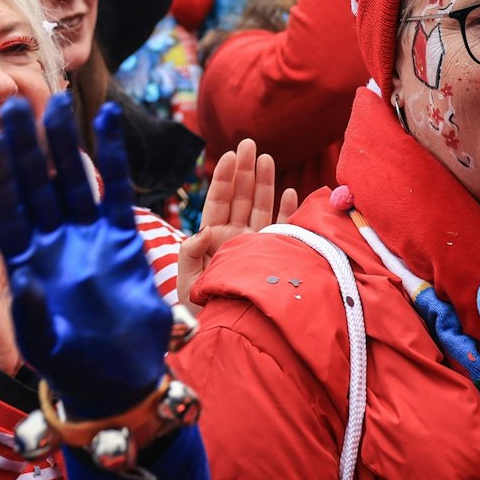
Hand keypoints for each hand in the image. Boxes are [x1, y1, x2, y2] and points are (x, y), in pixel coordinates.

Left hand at [0, 94, 170, 418]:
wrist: (118, 381)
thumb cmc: (73, 368)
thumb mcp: (44, 345)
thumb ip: (34, 315)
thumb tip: (28, 283)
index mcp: (23, 263)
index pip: (4, 212)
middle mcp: (51, 242)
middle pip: (33, 184)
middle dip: (23, 146)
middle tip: (15, 104)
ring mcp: (85, 237)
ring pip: (70, 178)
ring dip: (62, 141)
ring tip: (58, 100)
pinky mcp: (120, 240)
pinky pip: (115, 189)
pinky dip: (111, 155)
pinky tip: (108, 119)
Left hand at [177, 139, 294, 303]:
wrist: (228, 335)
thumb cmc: (202, 310)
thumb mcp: (188, 282)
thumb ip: (190, 254)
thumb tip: (202, 231)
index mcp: (213, 239)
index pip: (218, 201)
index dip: (224, 178)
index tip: (229, 156)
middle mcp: (235, 237)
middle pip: (240, 197)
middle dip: (244, 170)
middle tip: (248, 143)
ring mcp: (255, 245)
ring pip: (261, 207)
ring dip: (265, 183)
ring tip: (266, 158)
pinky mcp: (273, 256)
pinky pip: (282, 229)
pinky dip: (287, 212)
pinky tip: (291, 191)